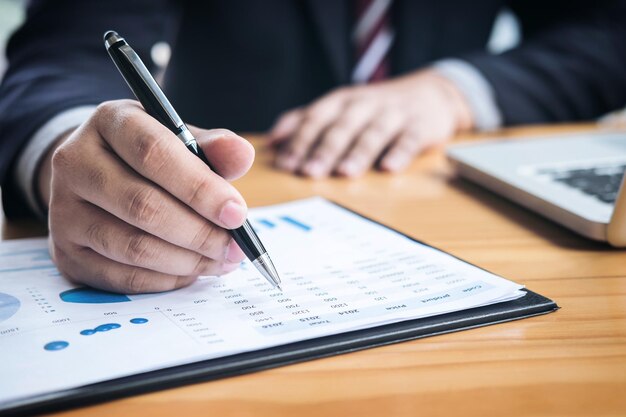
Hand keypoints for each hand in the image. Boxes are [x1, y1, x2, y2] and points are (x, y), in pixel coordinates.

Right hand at [39, 100, 254, 292]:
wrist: (95, 174)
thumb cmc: (150, 158)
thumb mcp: (180, 139)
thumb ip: (213, 148)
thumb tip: (243, 154)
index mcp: (110, 122)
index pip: (154, 153)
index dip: (200, 188)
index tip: (237, 213)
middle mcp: (75, 163)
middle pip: (143, 206)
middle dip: (201, 233)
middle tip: (236, 247)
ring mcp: (63, 211)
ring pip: (134, 247)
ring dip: (188, 261)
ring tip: (222, 260)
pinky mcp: (66, 253)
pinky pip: (122, 277)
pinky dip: (167, 280)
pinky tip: (192, 271)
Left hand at [269, 69, 472, 177]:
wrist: (430, 93)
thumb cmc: (375, 107)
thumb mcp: (339, 108)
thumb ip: (305, 122)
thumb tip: (271, 141)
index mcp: (342, 101)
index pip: (316, 118)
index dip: (300, 140)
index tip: (286, 164)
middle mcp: (365, 104)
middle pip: (342, 126)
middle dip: (324, 149)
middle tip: (309, 172)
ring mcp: (393, 114)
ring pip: (374, 132)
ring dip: (358, 152)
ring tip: (345, 172)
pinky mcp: (419, 126)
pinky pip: (409, 139)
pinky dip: (400, 153)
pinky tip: (389, 168)